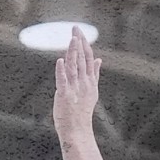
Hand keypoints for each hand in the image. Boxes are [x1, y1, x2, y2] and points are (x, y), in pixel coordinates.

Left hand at [51, 27, 99, 143]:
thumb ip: (94, 74)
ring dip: (73, 52)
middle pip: (82, 59)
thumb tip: (99, 59)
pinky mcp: (65, 95)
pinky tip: (60, 60)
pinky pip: (63, 81)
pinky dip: (61, 71)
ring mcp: (75, 89)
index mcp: (90, 81)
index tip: (79, 31)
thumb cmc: (81, 112)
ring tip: (72, 38)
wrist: (78, 131)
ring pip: (74, 66)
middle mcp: (84, 83)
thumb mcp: (92, 91)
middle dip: (79, 42)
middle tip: (75, 28)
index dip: (84, 44)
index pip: (88, 58)